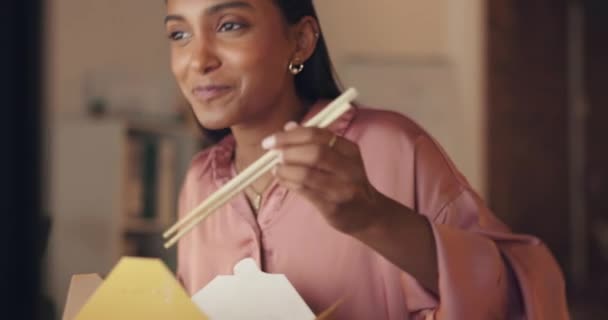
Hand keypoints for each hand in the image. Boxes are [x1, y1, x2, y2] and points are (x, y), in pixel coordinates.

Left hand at [261, 121, 381, 233]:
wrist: (368, 214)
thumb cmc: (348, 181)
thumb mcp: (339, 157)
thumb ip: (314, 141)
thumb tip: (288, 127)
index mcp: (350, 150)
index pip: (318, 135)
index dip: (291, 135)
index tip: (272, 139)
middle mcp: (349, 168)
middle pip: (314, 153)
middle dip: (287, 151)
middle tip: (272, 153)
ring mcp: (342, 189)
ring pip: (307, 174)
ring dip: (285, 169)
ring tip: (276, 168)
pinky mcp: (333, 207)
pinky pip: (304, 191)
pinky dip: (288, 183)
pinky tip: (282, 179)